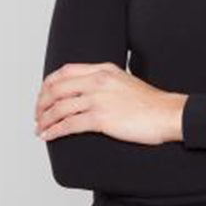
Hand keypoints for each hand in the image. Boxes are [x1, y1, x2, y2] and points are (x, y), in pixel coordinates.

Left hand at [35, 62, 186, 144]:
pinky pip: (68, 124)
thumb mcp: (125, 82)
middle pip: (57, 89)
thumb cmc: (151, 103)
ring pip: (59, 107)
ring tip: (39, 128)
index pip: (64, 72)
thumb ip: (106, 82)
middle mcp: (98, 81)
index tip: (43, 96)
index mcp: (103, 69)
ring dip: (44, 119)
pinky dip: (54, 130)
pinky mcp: (101, 118)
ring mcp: (98, 99)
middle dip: (41, 104)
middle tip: (37, 115)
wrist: (167, 114)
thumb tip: (88, 92)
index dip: (48, 85)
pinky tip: (49, 135)